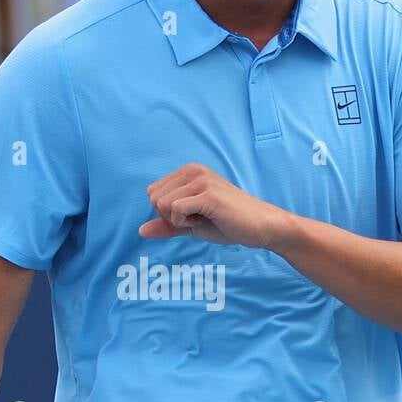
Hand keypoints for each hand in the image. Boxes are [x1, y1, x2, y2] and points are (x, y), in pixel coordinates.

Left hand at [139, 163, 286, 248]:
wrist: (261, 227)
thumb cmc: (228, 223)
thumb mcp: (190, 224)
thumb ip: (166, 225)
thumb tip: (140, 231)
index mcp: (188, 171)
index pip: (152, 193)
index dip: (167, 213)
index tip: (193, 214)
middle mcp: (192, 170)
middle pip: (154, 199)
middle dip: (171, 217)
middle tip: (199, 217)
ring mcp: (201, 180)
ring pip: (163, 205)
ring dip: (180, 220)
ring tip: (206, 217)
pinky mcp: (208, 194)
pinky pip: (175, 211)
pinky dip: (186, 223)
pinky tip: (208, 219)